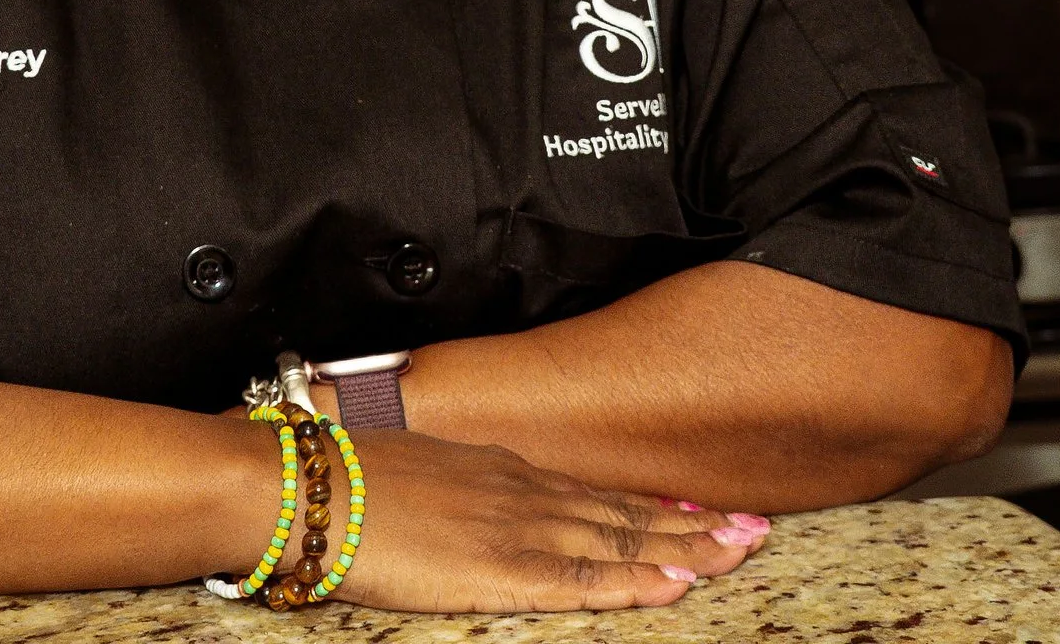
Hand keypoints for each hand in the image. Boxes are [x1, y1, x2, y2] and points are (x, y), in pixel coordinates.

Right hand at [326, 429, 768, 612]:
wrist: (305, 484)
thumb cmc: (346, 481)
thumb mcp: (421, 476)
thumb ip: (461, 493)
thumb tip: (472, 510)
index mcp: (504, 474)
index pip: (598, 496)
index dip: (656, 509)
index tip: (703, 513)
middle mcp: (524, 494)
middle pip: (626, 516)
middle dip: (694, 526)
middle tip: (754, 530)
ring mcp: (516, 528)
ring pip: (621, 544)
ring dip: (686, 550)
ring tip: (741, 552)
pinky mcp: (499, 567)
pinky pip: (584, 580)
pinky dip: (636, 583)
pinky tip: (676, 585)